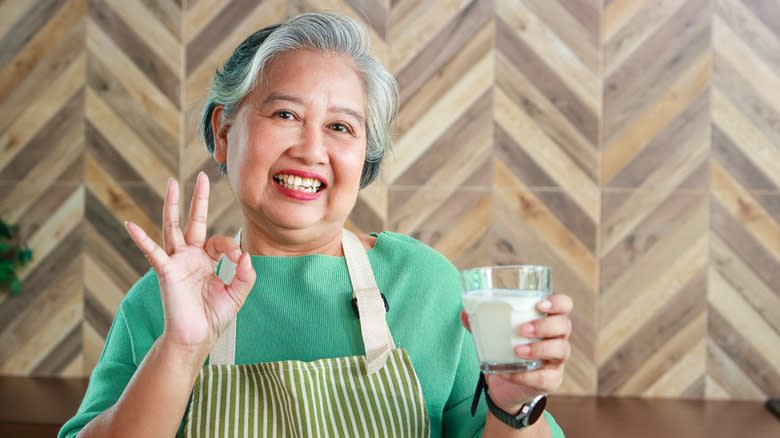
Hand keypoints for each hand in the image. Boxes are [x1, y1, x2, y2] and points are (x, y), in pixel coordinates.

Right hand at [125, 172, 255, 354]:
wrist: (197, 339)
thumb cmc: (214, 317)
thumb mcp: (238, 294)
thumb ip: (245, 274)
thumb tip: (245, 254)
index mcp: (207, 261)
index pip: (218, 241)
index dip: (230, 246)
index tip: (237, 259)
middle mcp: (190, 257)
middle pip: (193, 221)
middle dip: (198, 200)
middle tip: (202, 176)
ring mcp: (177, 262)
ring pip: (173, 228)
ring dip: (173, 206)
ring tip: (171, 183)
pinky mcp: (166, 272)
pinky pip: (153, 253)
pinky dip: (141, 239)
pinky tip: (131, 225)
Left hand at [460, 294, 572, 411]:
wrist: (504, 386)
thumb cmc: (505, 351)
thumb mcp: (493, 335)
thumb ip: (481, 323)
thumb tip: (464, 313)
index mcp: (546, 320)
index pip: (564, 305)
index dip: (557, 302)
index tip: (540, 304)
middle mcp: (557, 338)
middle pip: (564, 325)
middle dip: (545, 326)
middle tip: (522, 329)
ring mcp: (556, 360)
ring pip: (561, 350)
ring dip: (539, 348)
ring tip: (518, 351)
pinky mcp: (551, 380)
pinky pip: (545, 378)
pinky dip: (527, 375)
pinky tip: (511, 373)